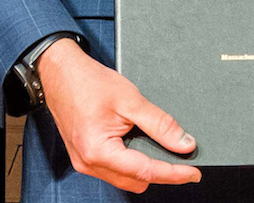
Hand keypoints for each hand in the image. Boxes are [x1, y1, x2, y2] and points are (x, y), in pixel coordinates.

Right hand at [36, 38, 200, 191]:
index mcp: (98, 151)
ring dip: (144, 167)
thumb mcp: (130, 100)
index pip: (145, 171)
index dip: (173, 173)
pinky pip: (114, 169)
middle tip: (180, 157)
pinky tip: (137, 144)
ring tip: (158, 147)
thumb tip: (184, 143)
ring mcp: (85, 162)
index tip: (193, 173)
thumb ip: (160, 124)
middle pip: (136, 181)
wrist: (59, 72)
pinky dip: (130, 161)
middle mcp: (89, 163)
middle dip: (160, 172)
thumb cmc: (87, 82)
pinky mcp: (84, 157)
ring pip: (125, 178)